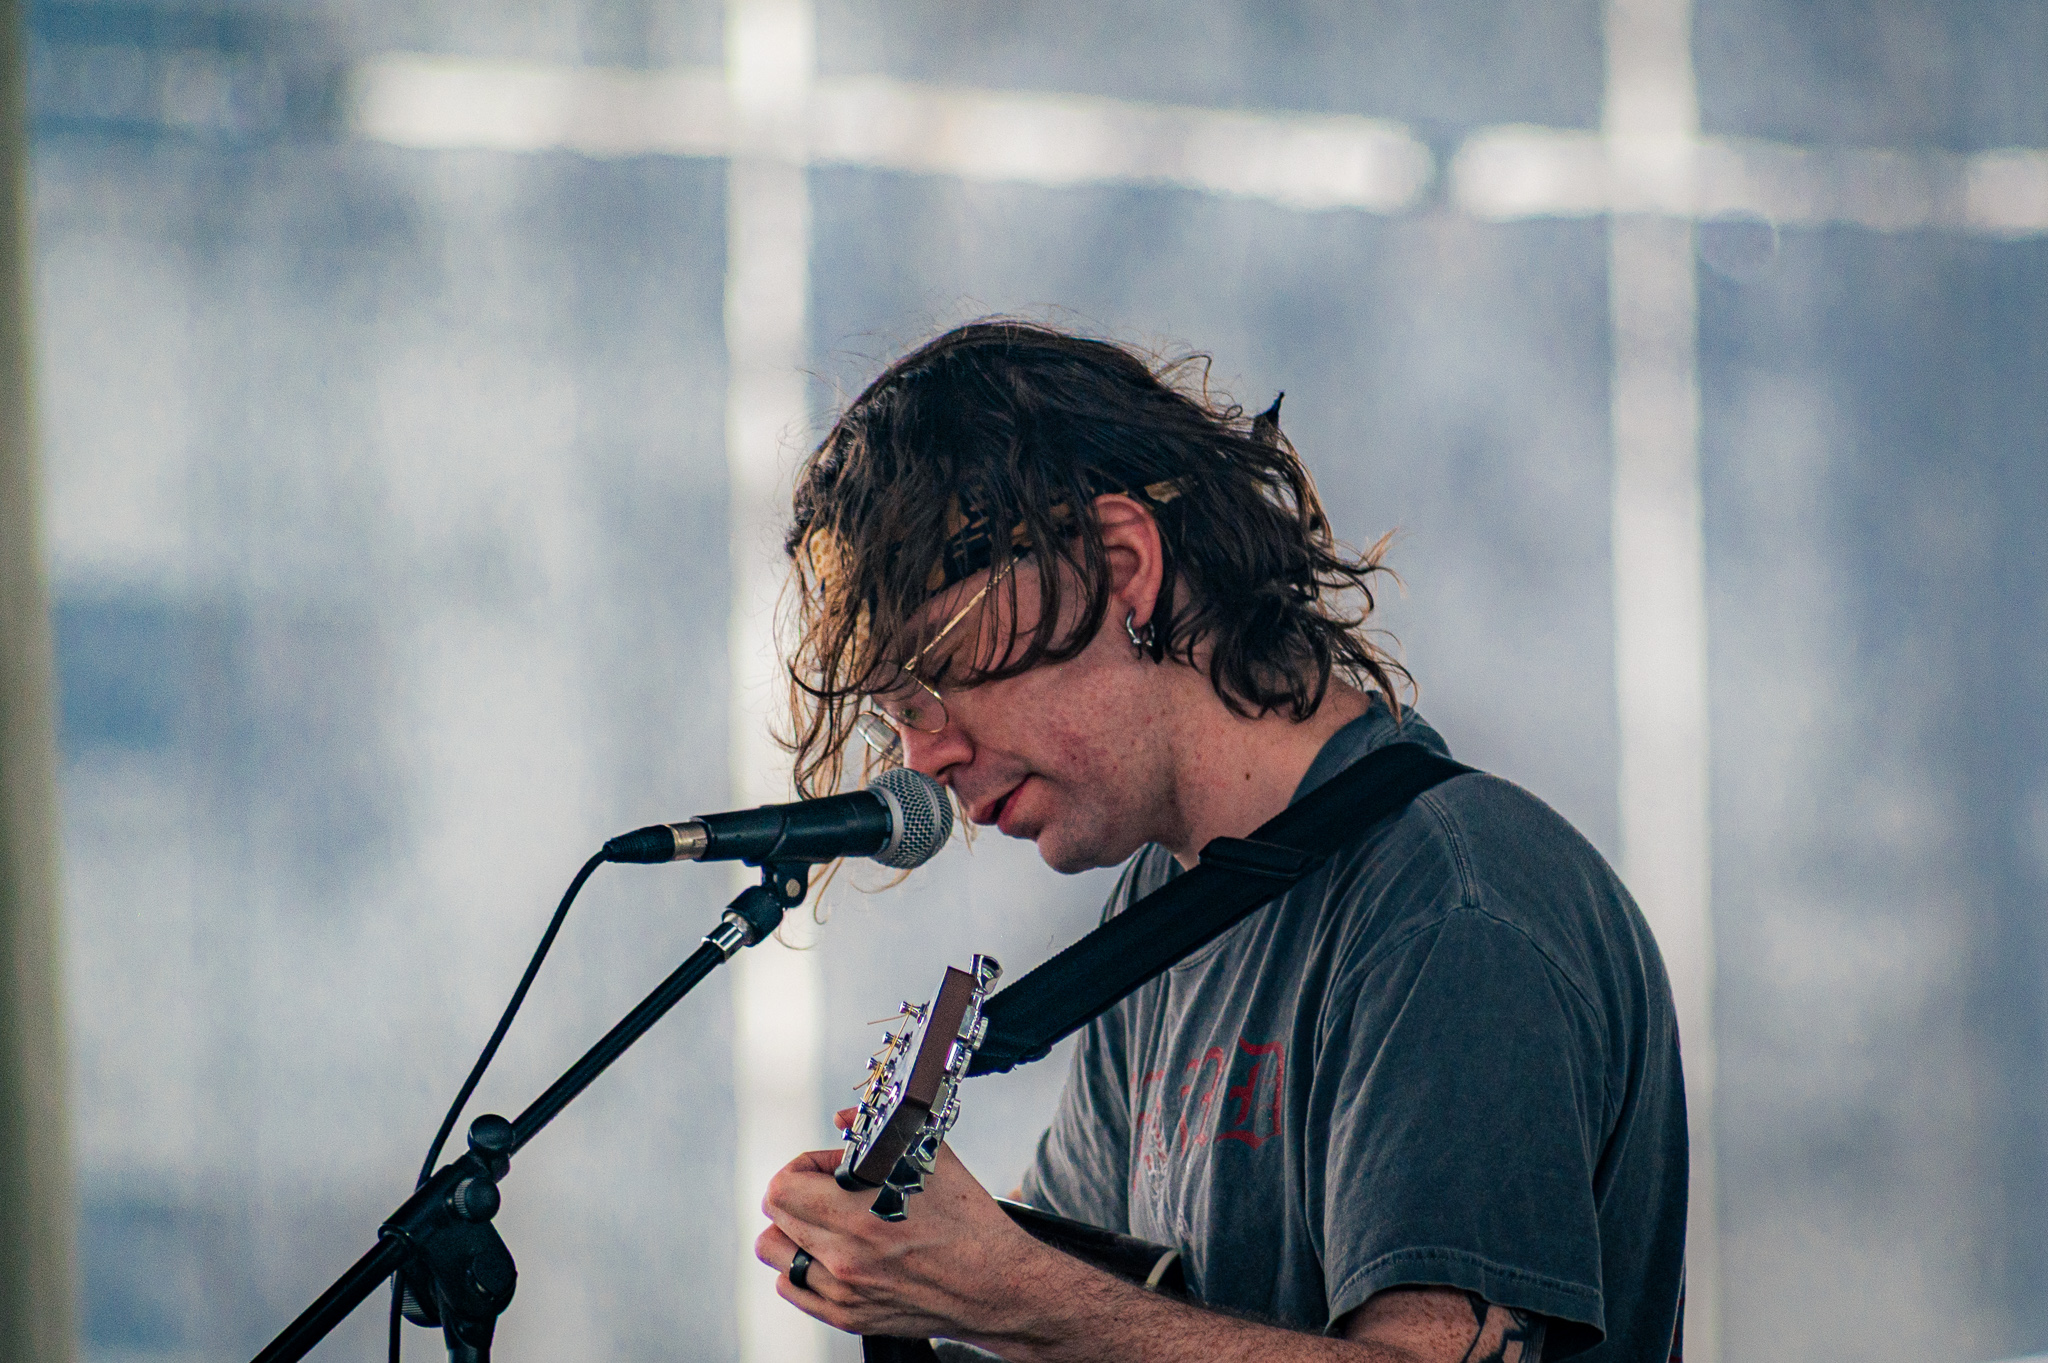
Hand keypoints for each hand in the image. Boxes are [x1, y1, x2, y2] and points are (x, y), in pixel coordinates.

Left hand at [754, 1108, 1060, 1342]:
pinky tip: (832, 1253)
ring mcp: (843, 1291)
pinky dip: (802, 1266)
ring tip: (825, 1221)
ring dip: (793, 1230)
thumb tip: (843, 1117)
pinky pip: (792, 1288)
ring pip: (775, 1253)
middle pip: (774, 1216)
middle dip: (798, 1192)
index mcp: (859, 1216)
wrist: (996, 1285)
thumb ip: (878, 1135)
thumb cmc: (969, 1223)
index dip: (804, 1166)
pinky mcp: (848, 1316)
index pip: (783, 1187)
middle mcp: (843, 1258)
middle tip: (829, 1189)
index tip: (830, 1167)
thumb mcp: (930, 1159)